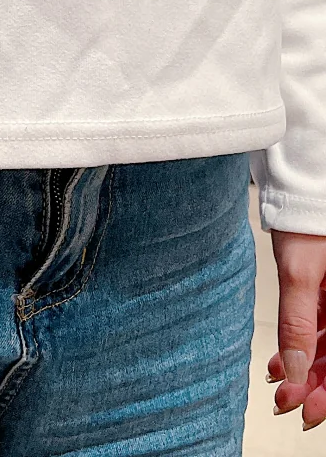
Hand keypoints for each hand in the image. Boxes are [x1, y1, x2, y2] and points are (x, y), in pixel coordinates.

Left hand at [267, 231, 325, 430]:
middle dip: (316, 386)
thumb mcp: (300, 272)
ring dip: (307, 367)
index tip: (308, 413)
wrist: (299, 189)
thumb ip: (297, 321)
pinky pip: (320, 325)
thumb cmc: (306, 220)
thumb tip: (297, 370)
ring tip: (282, 385)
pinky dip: (302, 343)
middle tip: (289, 405)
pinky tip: (282, 362)